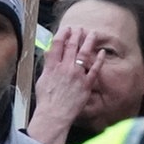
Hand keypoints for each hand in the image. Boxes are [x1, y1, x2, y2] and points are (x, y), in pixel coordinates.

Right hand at [26, 27, 103, 143]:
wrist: (54, 115)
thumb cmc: (46, 100)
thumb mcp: (42, 79)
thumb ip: (47, 65)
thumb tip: (49, 54)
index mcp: (52, 66)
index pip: (58, 44)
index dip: (63, 33)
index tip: (67, 29)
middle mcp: (65, 67)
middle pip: (72, 45)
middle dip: (76, 34)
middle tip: (80, 28)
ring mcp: (77, 75)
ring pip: (84, 53)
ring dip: (89, 41)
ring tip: (92, 34)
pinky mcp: (86, 84)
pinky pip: (95, 69)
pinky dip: (99, 59)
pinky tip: (102, 52)